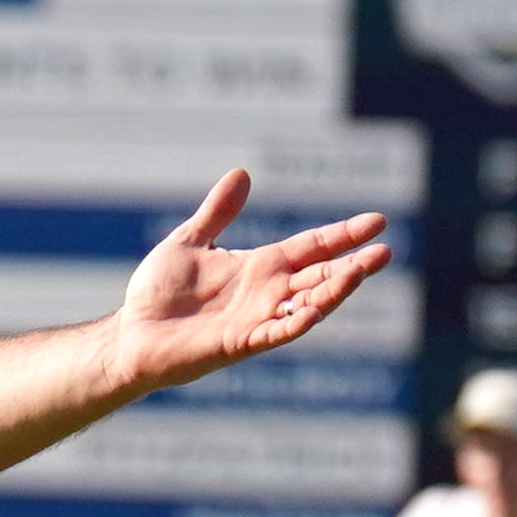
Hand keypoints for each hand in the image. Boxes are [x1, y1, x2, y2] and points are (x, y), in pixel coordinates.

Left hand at [102, 180, 389, 392]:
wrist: (130, 335)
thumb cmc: (157, 294)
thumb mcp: (190, 241)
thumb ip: (218, 212)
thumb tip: (242, 173)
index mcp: (259, 268)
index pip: (312, 247)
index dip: (342, 235)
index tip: (377, 221)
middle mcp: (265, 294)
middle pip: (320, 275)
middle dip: (352, 264)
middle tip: (386, 250)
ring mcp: (255, 320)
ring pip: (307, 304)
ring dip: (335, 290)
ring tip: (362, 272)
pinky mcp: (238, 343)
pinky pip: (276, 332)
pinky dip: (298, 320)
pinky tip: (318, 308)